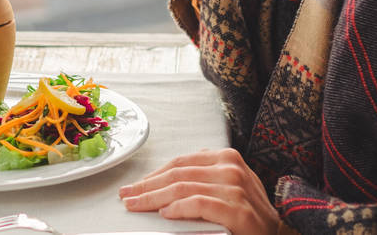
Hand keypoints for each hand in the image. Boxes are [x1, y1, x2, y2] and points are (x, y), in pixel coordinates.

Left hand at [119, 148, 279, 234]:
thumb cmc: (250, 217)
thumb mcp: (225, 191)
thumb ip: (200, 183)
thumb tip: (160, 187)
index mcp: (226, 158)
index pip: (180, 162)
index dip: (153, 175)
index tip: (134, 186)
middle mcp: (231, 168)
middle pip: (178, 174)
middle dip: (147, 186)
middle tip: (126, 196)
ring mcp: (237, 188)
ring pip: (183, 188)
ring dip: (154, 198)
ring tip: (136, 206)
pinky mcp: (239, 211)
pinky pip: (200, 205)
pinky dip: (179, 208)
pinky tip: (165, 213)